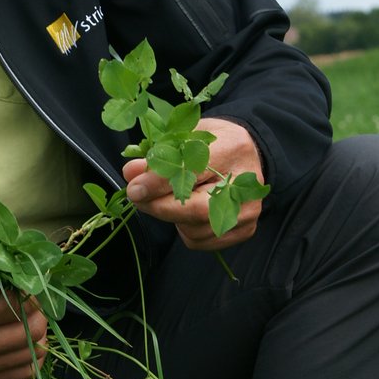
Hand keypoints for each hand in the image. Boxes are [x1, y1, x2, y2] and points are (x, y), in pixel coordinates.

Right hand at [0, 262, 47, 378]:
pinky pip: (22, 372)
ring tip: (27, 317)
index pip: (17, 304)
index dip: (26, 288)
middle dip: (36, 309)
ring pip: (32, 354)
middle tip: (28, 296)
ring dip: (37, 332)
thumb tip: (25, 275)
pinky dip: (32, 355)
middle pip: (31, 330)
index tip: (22, 279)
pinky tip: (26, 339)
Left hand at [123, 118, 265, 250]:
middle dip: (159, 206)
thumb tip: (131, 173)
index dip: (159, 183)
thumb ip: (158, 154)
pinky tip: (186, 212)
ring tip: (170, 198)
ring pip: (194, 229)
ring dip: (171, 218)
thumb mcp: (184, 137)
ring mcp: (248, 210)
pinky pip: (200, 241)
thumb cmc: (210, 145)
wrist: (245, 156)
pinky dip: (184, 230)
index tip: (134, 188)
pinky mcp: (244, 230)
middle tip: (138, 198)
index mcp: (232, 148)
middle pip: (196, 209)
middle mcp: (244, 184)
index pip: (191, 171)